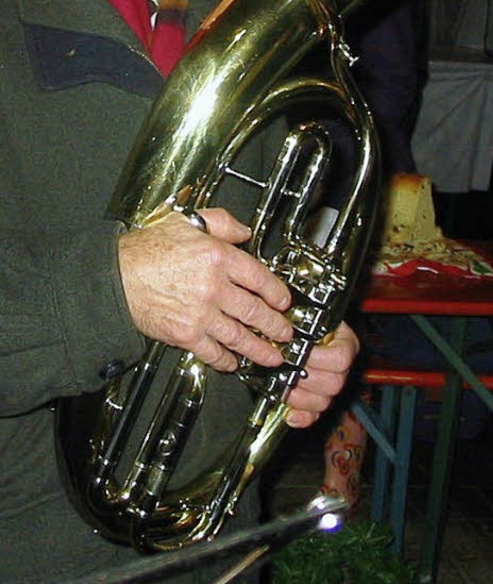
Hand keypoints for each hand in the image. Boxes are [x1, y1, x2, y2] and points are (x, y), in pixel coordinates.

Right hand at [118, 208, 291, 371]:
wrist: (115, 277)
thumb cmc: (146, 250)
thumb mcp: (186, 221)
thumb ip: (221, 223)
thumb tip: (244, 231)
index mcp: (217, 257)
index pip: (259, 277)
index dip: (277, 293)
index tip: (284, 301)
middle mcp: (213, 287)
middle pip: (255, 310)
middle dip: (275, 326)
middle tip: (286, 332)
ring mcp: (200, 313)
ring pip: (240, 335)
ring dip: (260, 348)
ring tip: (272, 355)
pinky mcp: (185, 334)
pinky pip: (213, 352)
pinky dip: (227, 360)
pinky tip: (234, 362)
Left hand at [285, 322, 358, 427]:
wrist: (299, 327)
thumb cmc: (304, 318)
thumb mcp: (308, 310)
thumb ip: (303, 315)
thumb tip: (287, 323)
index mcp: (345, 342)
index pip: (342, 357)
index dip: (320, 358)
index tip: (304, 351)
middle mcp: (342, 366)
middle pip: (334, 383)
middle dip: (306, 378)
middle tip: (289, 369)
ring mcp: (331, 384)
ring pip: (324, 401)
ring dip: (301, 397)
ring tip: (285, 387)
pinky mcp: (318, 400)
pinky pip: (315, 415)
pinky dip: (301, 417)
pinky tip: (289, 412)